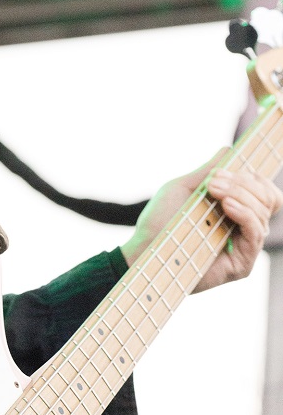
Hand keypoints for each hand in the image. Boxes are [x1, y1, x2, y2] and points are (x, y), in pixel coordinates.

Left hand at [120, 149, 282, 292]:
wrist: (145, 246)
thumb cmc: (161, 219)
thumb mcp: (185, 187)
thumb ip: (208, 171)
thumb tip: (228, 150)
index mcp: (235, 209)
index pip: (263, 190)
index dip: (253, 176)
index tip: (228, 167)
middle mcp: (244, 227)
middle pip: (268, 198)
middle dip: (244, 181)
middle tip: (215, 179)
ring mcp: (244, 245)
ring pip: (262, 212)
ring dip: (239, 193)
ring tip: (213, 189)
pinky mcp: (242, 263)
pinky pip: (255, 233)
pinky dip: (245, 213)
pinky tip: (227, 205)